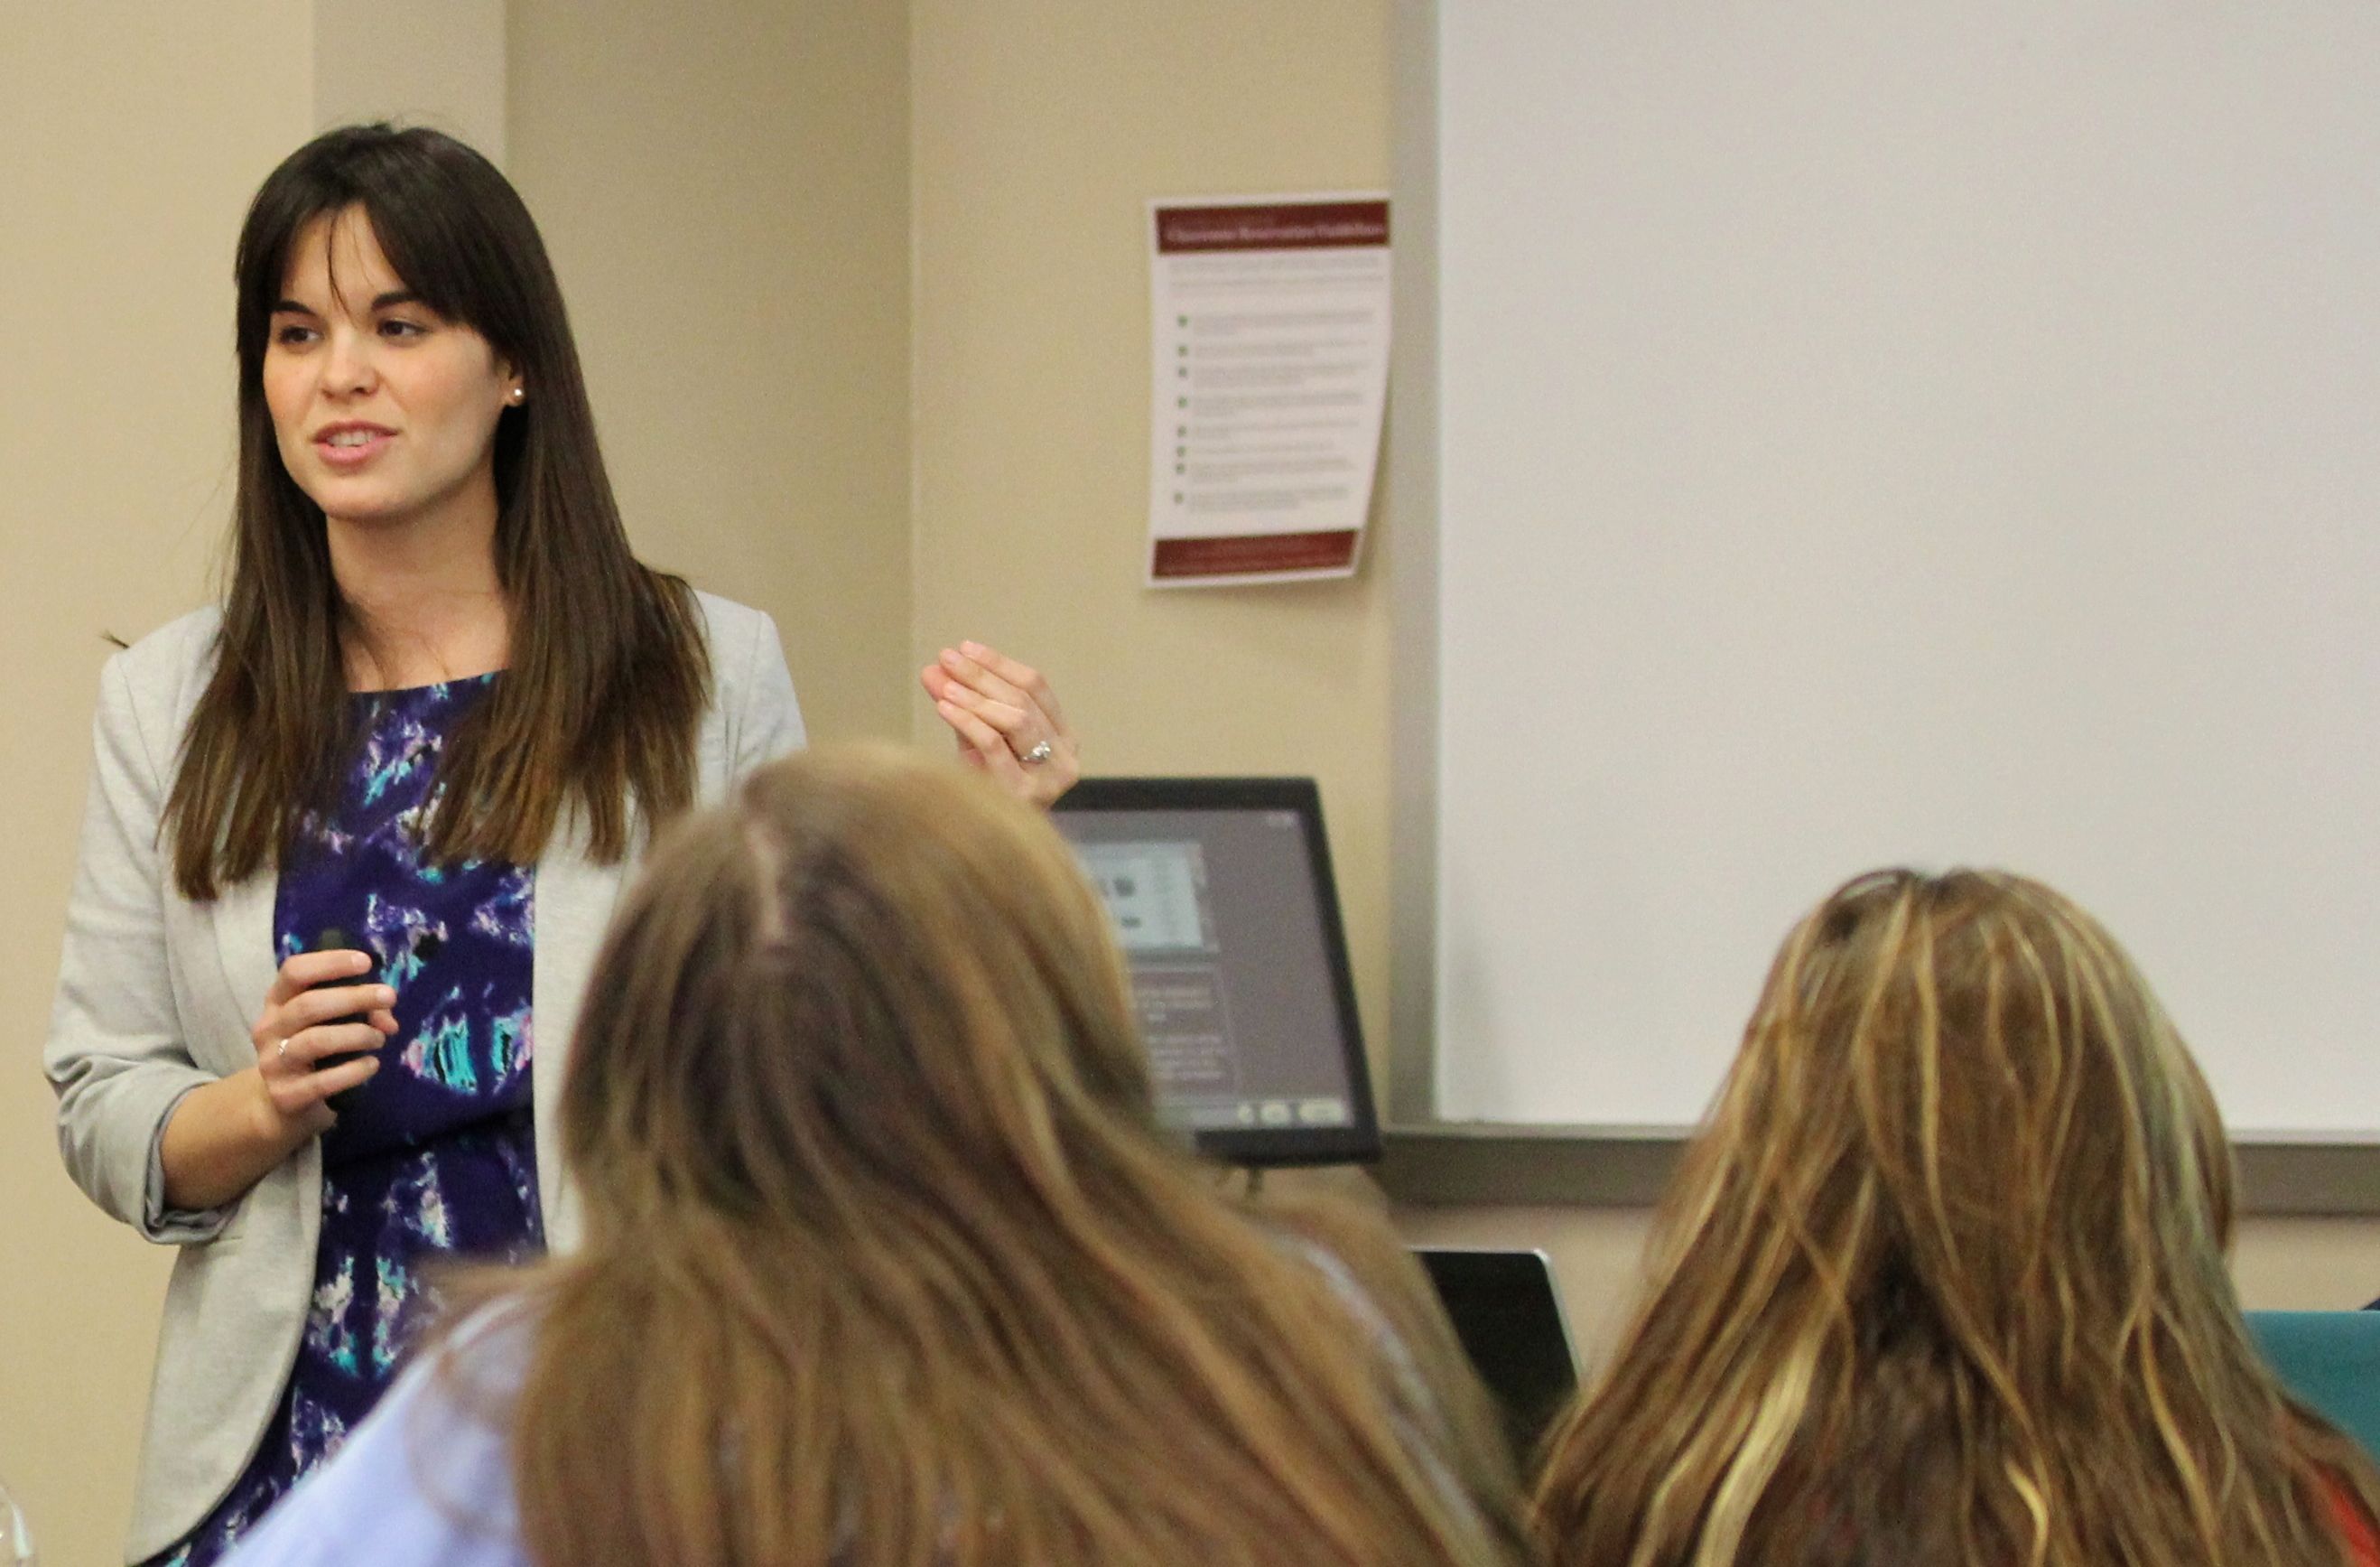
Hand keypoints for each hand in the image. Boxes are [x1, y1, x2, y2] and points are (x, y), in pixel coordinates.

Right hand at [250, 950, 397, 1134]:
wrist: (280, 1104)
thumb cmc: (312, 1051)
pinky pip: (322, 1081)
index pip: (294, 971)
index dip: (329, 962)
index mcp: (278, 1001)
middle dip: (354, 997)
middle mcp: (269, 1028)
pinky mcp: (285, 1095)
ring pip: (315, 1041)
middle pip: (308, 1005)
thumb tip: (388, 1019)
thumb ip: (358, 1012)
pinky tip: (372, 1065)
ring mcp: (273, 1063)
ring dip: (356, 1035)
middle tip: (389, 996)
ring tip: (380, 1038)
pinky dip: (353, 1071)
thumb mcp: (328, 1024)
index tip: (365, 962)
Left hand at [921, 640, 1081, 807]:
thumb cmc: (985, 792)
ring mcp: (1049, 780)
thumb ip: (961, 704)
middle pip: (1024, 701)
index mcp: (1064, 739)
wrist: (986, 847)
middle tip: (947, 658)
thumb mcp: (976, 740)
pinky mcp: (1025, 796)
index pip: (1036, 687)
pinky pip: (995, 747)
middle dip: (982, 676)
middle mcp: (1065, 759)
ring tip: (944, 684)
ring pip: (1016, 720)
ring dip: (976, 697)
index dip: (999, 664)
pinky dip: (969, 721)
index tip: (965, 648)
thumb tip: (935, 667)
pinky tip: (945, 707)